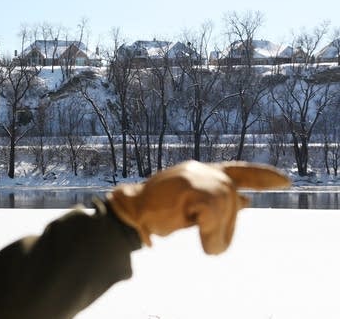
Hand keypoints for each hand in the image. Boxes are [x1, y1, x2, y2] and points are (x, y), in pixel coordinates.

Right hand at [107, 160, 289, 253]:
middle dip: (229, 225)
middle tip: (215, 246)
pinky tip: (203, 242)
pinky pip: (212, 212)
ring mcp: (193, 176)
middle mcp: (200, 169)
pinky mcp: (187, 188)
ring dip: (220, 232)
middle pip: (232, 196)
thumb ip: (218, 201)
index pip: (238, 170)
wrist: (132, 210)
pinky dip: (211, 232)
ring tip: (208, 247)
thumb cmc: (160, 210)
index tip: (285, 182)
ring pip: (224, 204)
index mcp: (202, 171)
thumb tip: (247, 200)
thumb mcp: (193, 206)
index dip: (262, 175)